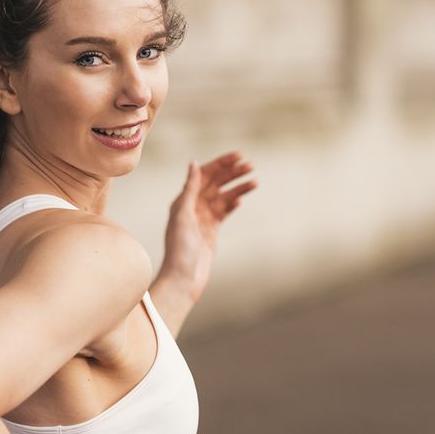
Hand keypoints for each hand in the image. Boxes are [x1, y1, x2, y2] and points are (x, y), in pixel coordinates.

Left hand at [160, 151, 257, 303]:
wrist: (183, 277)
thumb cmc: (179, 248)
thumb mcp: (183, 215)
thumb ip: (190, 189)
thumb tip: (194, 163)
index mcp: (184, 199)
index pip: (205, 174)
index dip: (222, 164)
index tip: (239, 156)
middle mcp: (193, 206)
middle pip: (216, 183)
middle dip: (233, 173)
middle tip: (251, 166)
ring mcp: (204, 218)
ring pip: (224, 196)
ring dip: (238, 188)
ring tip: (254, 181)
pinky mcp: (212, 230)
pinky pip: (224, 211)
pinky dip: (233, 204)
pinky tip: (242, 199)